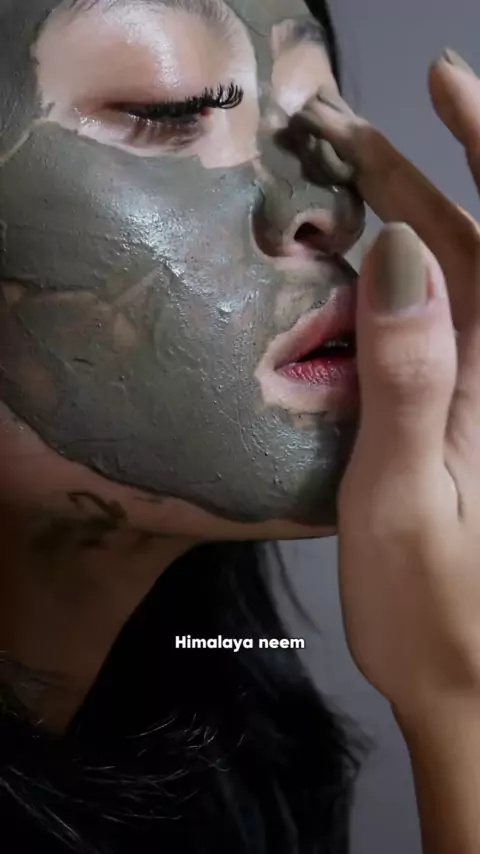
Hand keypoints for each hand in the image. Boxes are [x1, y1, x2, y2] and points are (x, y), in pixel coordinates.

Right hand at [304, 50, 479, 716]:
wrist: (462, 680)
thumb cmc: (432, 608)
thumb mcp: (404, 499)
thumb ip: (410, 380)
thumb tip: (401, 254)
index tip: (440, 83)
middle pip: (470, 246)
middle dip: (412, 174)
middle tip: (336, 128)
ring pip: (449, 281)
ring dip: (401, 219)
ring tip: (340, 175)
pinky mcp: (458, 415)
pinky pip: (432, 327)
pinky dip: (396, 281)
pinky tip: (358, 265)